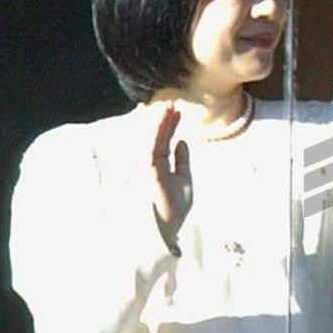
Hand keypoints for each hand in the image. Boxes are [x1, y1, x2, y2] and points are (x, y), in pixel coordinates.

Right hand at [151, 105, 191, 247]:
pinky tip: (165, 121)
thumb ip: (182, 161)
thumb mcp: (183, 180)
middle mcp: (152, 165)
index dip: (170, 126)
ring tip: (169, 107)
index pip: (164, 141)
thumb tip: (183, 142)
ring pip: (154, 139)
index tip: (177, 110)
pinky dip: (159, 133)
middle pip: (157, 137)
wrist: (166, 229)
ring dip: (161, 122)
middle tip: (172, 103)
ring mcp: (149, 167)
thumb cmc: (173, 209)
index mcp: (160, 166)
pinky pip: (154, 147)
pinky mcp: (150, 171)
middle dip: (164, 120)